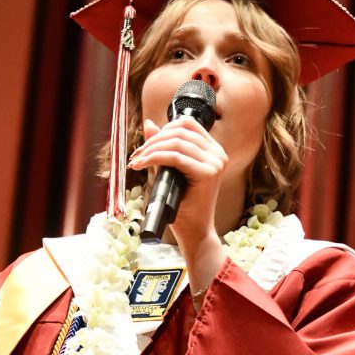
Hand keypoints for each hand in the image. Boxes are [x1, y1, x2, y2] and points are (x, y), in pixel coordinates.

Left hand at [129, 116, 227, 306]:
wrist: (193, 231)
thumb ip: (161, 147)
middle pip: (180, 130)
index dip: (164, 128)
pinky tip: (142, 164)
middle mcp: (218, 153)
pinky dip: (155, 157)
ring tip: (137, 161)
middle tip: (137, 154)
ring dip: (151, 148)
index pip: (188, 123)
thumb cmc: (181, 205)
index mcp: (213, 150)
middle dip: (153, 140)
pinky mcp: (208, 173)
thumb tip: (149, 124)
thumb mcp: (168, 170)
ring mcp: (215, 162)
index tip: (147, 144)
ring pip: (176, 142)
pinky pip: (175, 157)